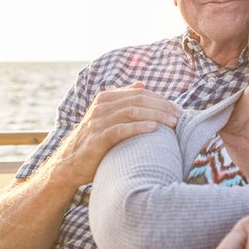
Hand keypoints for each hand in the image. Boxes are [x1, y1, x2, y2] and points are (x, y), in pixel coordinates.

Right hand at [54, 82, 178, 186]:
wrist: (70, 164)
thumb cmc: (96, 141)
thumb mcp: (109, 117)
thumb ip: (124, 100)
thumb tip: (142, 84)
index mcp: (106, 98)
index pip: (139, 93)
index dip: (160, 99)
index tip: (176, 109)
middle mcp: (101, 107)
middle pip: (138, 100)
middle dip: (162, 107)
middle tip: (178, 116)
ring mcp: (97, 122)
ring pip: (131, 112)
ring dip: (155, 116)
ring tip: (172, 123)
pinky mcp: (97, 139)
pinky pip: (120, 130)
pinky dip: (139, 128)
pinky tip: (154, 130)